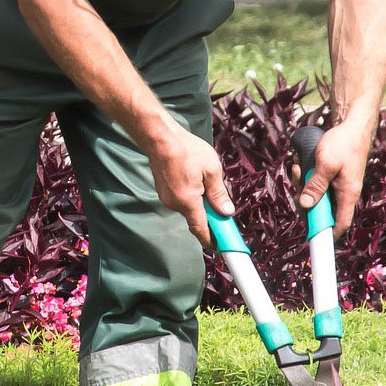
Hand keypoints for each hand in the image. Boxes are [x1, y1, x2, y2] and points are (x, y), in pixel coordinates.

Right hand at [147, 125, 232, 249]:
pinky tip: (193, 177)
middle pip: (196, 218)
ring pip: (188, 206)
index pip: (201, 230)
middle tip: (222, 206)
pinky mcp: (163, 189)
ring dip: (199, 202)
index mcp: (188, 202)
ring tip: (205, 180)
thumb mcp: (211, 170)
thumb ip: (219, 194)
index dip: (213, 241)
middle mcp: (174, 204)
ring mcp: (166, 197)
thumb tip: (227, 212)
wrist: (159, 137)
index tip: (222, 247)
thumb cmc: (186, 150)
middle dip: (209, 214)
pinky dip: (190, 195)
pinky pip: (180, 198)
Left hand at [293, 123, 368, 237]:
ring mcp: (337, 185)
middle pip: (322, 210)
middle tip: (297, 184)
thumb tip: (306, 205)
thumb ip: (316, 185)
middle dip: (305, 201)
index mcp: (348, 194)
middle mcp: (344, 193)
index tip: (312, 239)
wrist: (352, 125)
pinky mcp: (331, 177)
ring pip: (315, 196)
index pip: (341, 224)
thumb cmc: (343, 143)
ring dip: (302, 185)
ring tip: (298, 168)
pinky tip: (300, 164)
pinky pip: (315, 183)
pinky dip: (305, 176)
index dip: (328, 234)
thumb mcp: (326, 164)